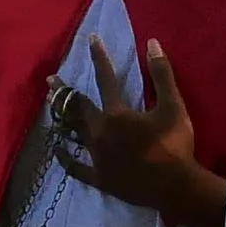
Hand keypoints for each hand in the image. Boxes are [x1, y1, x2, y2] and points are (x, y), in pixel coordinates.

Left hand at [59, 43, 225, 226]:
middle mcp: (100, 133)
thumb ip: (161, 74)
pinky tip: (57, 150)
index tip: (91, 39)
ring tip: (51, 108)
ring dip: (62, 119)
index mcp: (117, 114)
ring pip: (73, 133)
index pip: (106, 79)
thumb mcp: (173, 106)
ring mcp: (96, 157)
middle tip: (50, 80)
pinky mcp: (99, 177)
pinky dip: (66, 158)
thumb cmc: (175, 144)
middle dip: (64, 92)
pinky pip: (76, 167)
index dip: (99, 57)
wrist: (175, 187)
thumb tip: (151, 43)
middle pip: (77, 108)